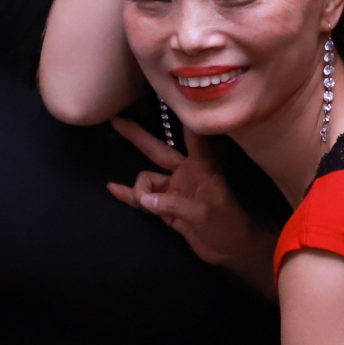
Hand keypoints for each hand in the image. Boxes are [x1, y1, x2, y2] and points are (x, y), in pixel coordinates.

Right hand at [106, 115, 272, 283]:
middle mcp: (186, 172)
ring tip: (145, 204)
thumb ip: (173, 205)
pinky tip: (113, 188)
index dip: (183, 118)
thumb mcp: (203, 213)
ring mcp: (175, 189)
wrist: (230, 249)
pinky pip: (143, 198)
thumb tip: (145, 199)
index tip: (172, 95)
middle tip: (117, 121)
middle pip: (157, 150)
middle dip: (137, 136)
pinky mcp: (167, 207)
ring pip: (147, 180)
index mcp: (201, 166)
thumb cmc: (227, 225)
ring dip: (140, 190)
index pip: (193, 136)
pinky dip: (129, 195)